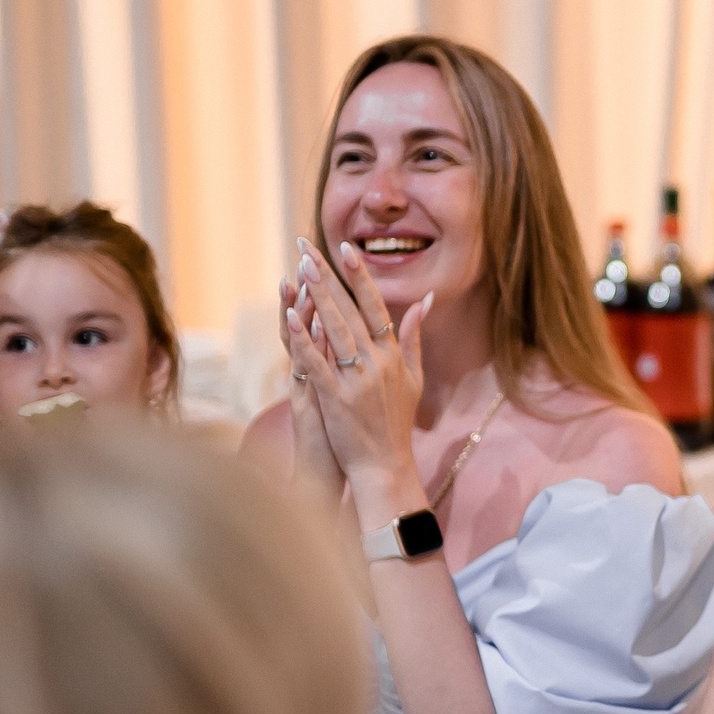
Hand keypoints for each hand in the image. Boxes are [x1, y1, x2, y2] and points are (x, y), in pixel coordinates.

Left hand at [283, 239, 430, 508]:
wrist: (386, 466)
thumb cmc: (396, 423)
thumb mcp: (413, 378)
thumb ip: (414, 338)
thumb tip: (423, 301)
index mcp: (393, 354)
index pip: (375, 304)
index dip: (359, 275)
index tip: (344, 247)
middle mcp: (378, 362)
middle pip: (350, 309)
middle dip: (327, 275)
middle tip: (306, 247)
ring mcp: (358, 379)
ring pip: (335, 328)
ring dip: (317, 296)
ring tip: (300, 267)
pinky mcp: (338, 398)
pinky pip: (319, 362)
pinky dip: (304, 339)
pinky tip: (290, 316)